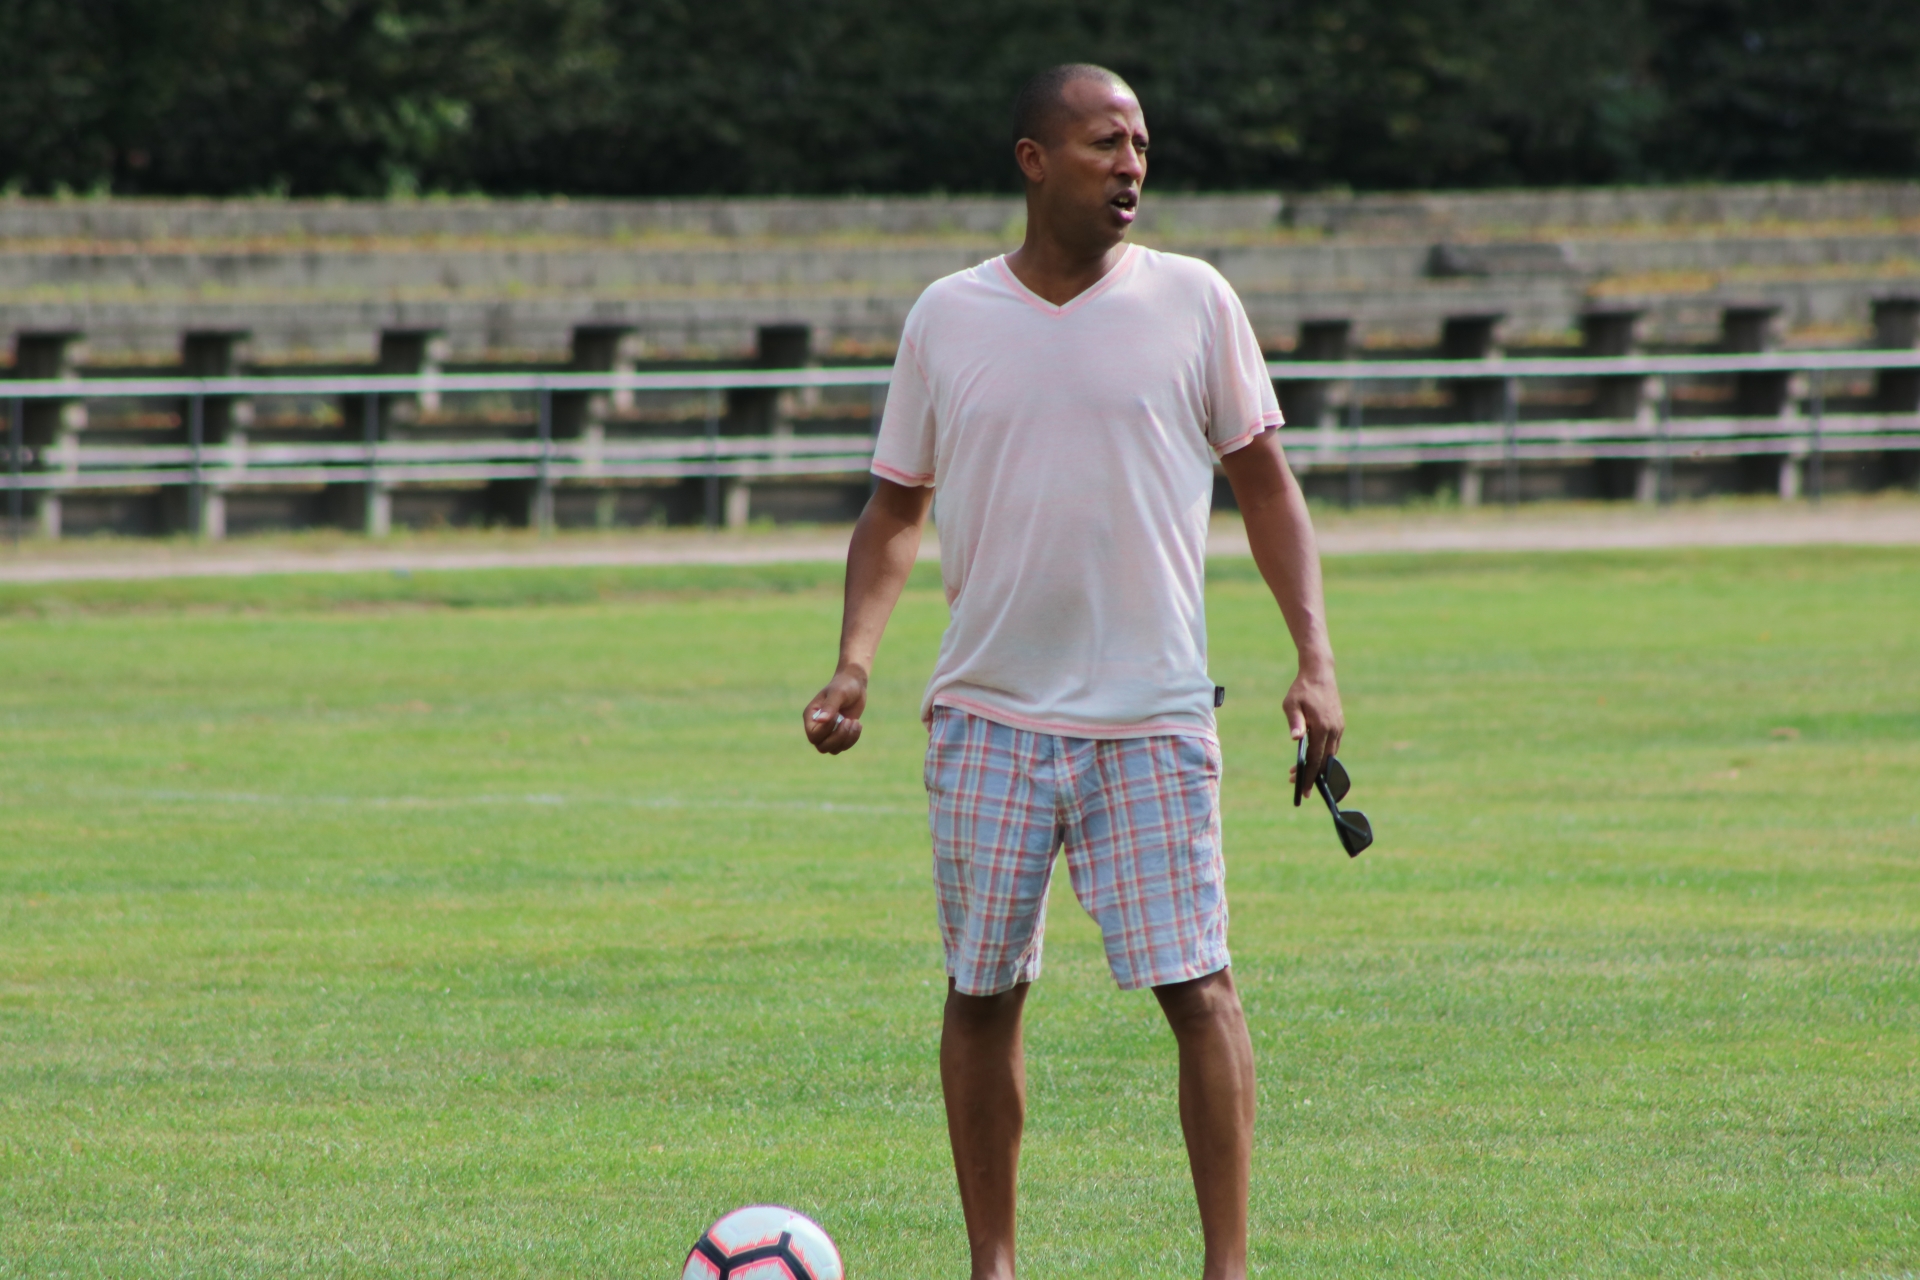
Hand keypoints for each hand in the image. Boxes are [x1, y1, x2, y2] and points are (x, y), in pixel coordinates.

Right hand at [803, 666, 867, 754]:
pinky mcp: (839, 735)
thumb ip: (829, 707)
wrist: (854, 685)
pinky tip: (857, 723)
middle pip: (822, 746)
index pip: (813, 735)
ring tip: (855, 722)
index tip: (838, 716)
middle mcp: (817, 727)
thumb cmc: (843, 686)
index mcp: (810, 716)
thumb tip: (821, 720)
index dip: (826, 730)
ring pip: (833, 749)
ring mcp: (828, 733)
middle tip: (848, 721)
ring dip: (847, 739)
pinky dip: (853, 738)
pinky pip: (843, 746)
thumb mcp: (837, 694)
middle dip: (838, 737)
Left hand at [1284, 660, 1343, 805]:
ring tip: (1300, 772)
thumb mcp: (1291, 704)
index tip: (1303, 790)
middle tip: (1297, 784)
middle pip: (1324, 761)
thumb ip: (1295, 721)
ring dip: (1317, 765)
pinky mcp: (1339, 724)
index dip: (1309, 776)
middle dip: (1312, 775)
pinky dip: (1323, 755)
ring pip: (1330, 754)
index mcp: (1322, 727)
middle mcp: (1333, 730)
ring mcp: (1338, 728)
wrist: (1320, 673)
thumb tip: (1295, 738)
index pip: (1315, 759)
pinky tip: (1312, 757)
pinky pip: (1332, 746)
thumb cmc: (1301, 689)